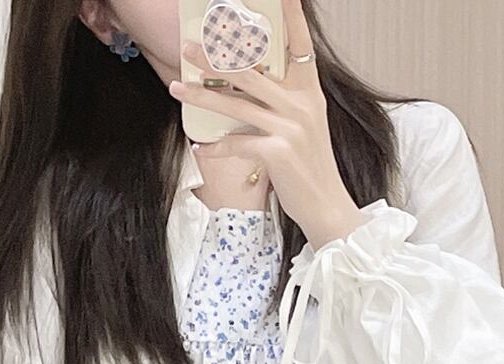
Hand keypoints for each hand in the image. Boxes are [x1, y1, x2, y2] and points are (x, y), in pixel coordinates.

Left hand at [168, 0, 364, 250]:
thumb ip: (283, 104)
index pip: (299, 44)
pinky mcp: (276, 152)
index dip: (289, 16)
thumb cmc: (310, 167)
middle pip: (252, 70)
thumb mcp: (304, 127)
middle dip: (216, 56)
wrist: (326, 204)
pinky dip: (215, 147)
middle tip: (189, 47)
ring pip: (236, 103)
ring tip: (178, 88)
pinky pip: (235, 142)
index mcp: (310, 93)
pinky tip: (200, 147)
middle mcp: (301, 104)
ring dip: (202, 95)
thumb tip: (244, 90)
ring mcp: (289, 127)